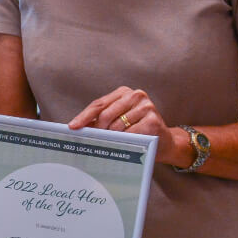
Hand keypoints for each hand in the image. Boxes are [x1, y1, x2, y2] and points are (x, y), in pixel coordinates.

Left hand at [68, 86, 189, 167]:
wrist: (165, 142)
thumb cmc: (138, 131)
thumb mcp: (118, 122)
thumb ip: (100, 121)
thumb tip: (78, 127)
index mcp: (124, 93)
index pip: (98, 104)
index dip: (84, 116)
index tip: (73, 126)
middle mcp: (136, 95)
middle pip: (105, 114)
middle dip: (97, 130)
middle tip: (94, 140)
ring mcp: (146, 106)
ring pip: (116, 126)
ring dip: (112, 137)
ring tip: (116, 142)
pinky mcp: (152, 120)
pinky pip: (130, 134)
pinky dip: (125, 141)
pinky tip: (129, 144)